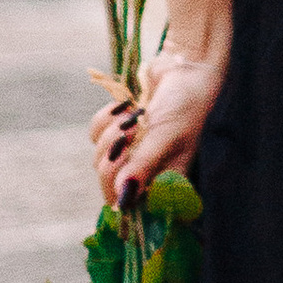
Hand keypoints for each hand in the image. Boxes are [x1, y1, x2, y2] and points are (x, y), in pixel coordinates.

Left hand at [92, 40, 227, 201]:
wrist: (186, 70)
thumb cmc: (187, 106)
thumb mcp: (167, 136)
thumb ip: (143, 166)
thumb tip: (124, 197)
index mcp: (167, 188)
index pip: (133, 211)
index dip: (121, 194)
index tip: (126, 166)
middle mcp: (148, 177)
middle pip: (109, 186)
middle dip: (116, 156)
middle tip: (132, 133)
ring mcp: (131, 157)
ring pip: (99, 159)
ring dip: (112, 133)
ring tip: (136, 117)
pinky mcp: (118, 135)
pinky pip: (94, 134)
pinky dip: (106, 118)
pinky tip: (126, 107)